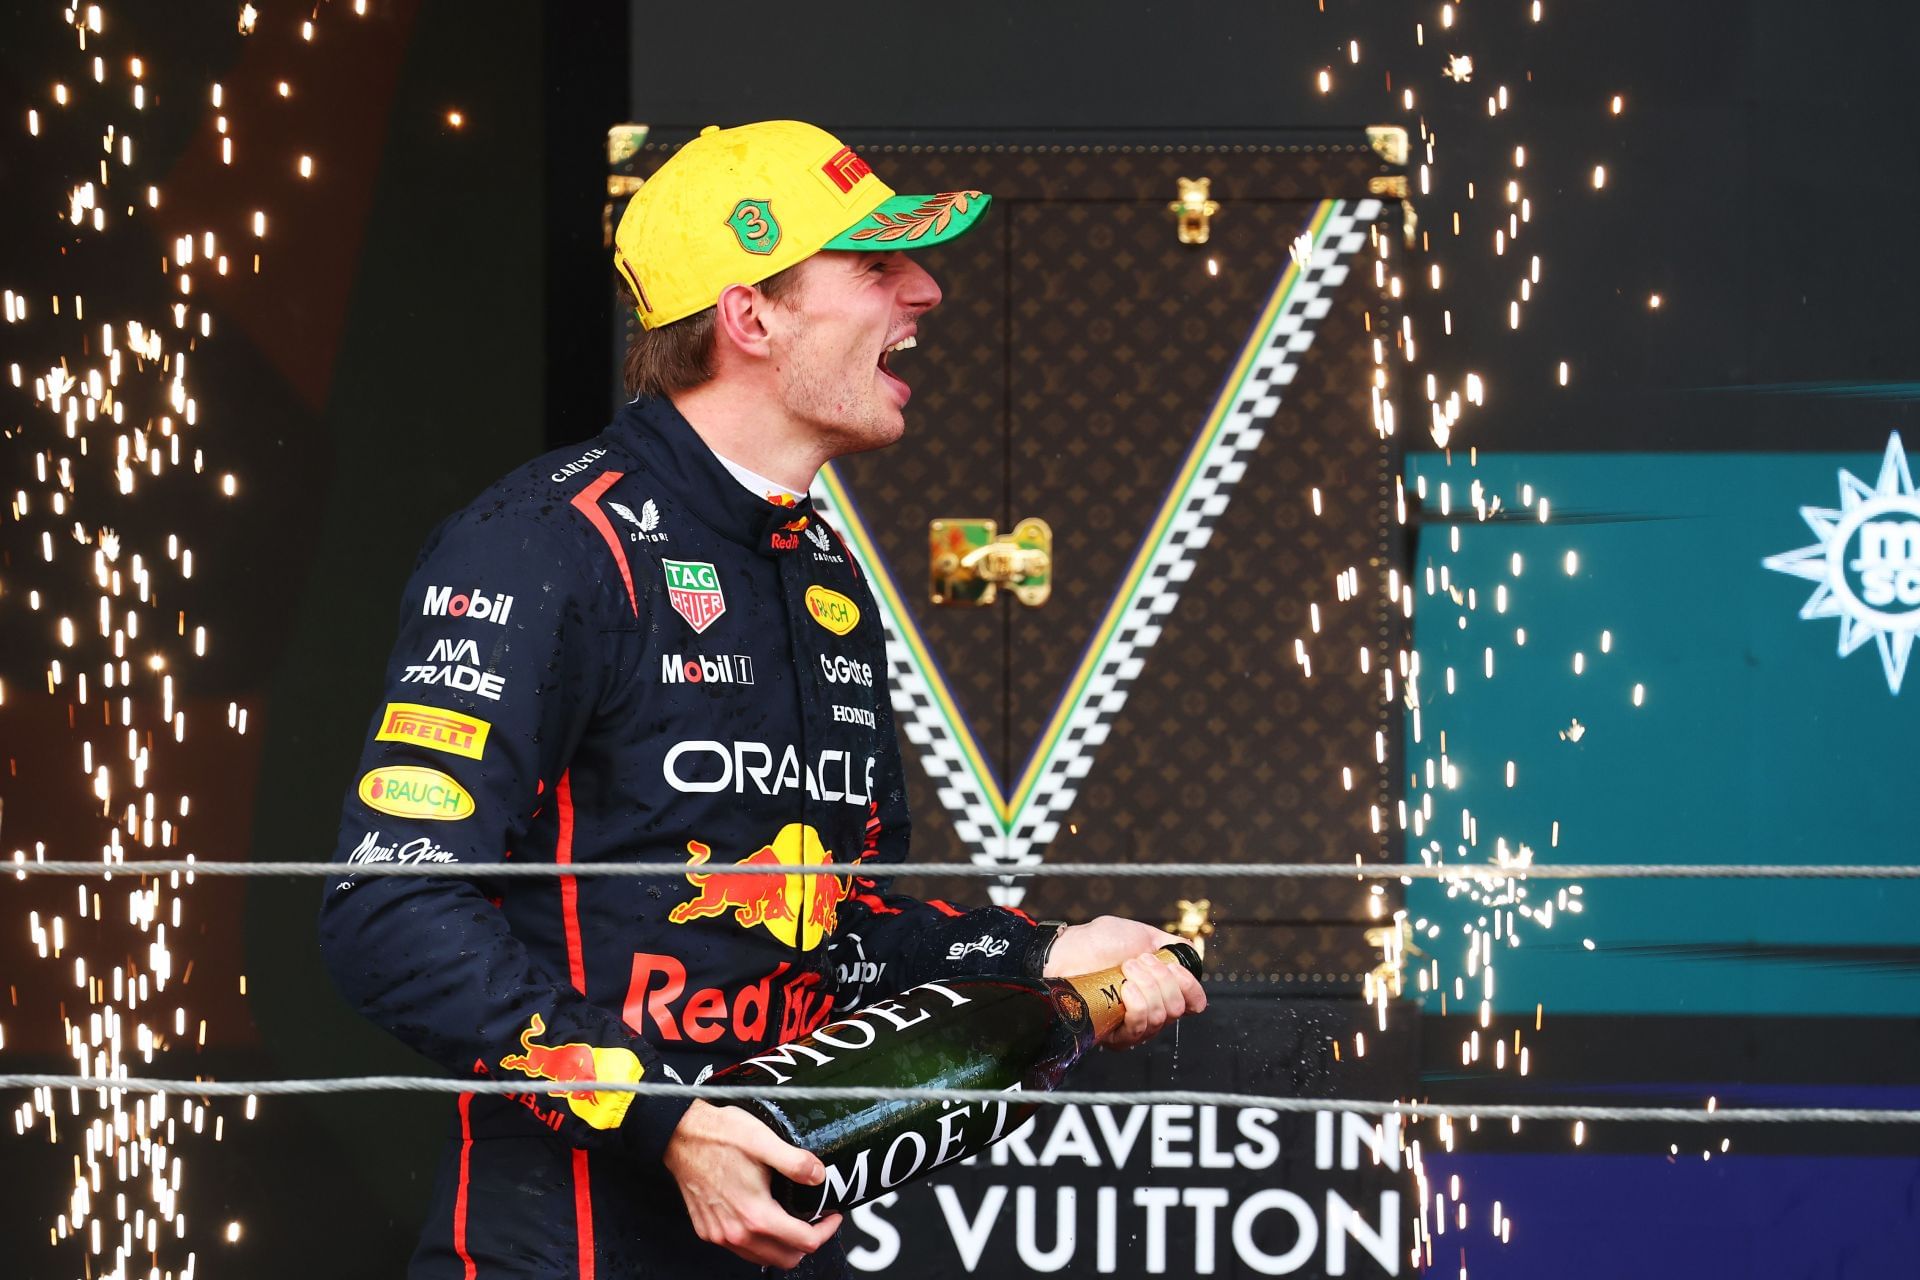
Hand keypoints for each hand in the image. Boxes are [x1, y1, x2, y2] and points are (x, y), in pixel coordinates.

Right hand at [662, 1100, 842, 1267]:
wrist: (679, 1136)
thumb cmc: (718, 1135)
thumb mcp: (763, 1140)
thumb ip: (795, 1162)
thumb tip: (819, 1176)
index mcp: (755, 1214)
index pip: (804, 1242)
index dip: (826, 1231)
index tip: (832, 1215)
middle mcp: (736, 1232)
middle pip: (786, 1258)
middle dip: (807, 1242)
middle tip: (816, 1219)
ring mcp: (719, 1234)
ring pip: (763, 1257)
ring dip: (783, 1244)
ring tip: (792, 1218)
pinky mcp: (707, 1230)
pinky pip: (741, 1248)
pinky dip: (759, 1241)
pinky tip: (763, 1217)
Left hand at [1042, 915, 1207, 1049]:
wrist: (1070, 951)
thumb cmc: (1099, 942)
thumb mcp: (1143, 935)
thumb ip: (1171, 945)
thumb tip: (1190, 954)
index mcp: (1161, 989)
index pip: (1193, 1003)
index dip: (1190, 986)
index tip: (1173, 967)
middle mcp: (1152, 1011)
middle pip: (1178, 1008)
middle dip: (1162, 979)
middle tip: (1138, 962)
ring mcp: (1134, 1025)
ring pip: (1161, 1017)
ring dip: (1147, 986)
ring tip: (1126, 970)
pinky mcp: (1116, 1036)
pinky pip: (1140, 1027)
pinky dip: (1137, 1003)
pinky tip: (1124, 988)